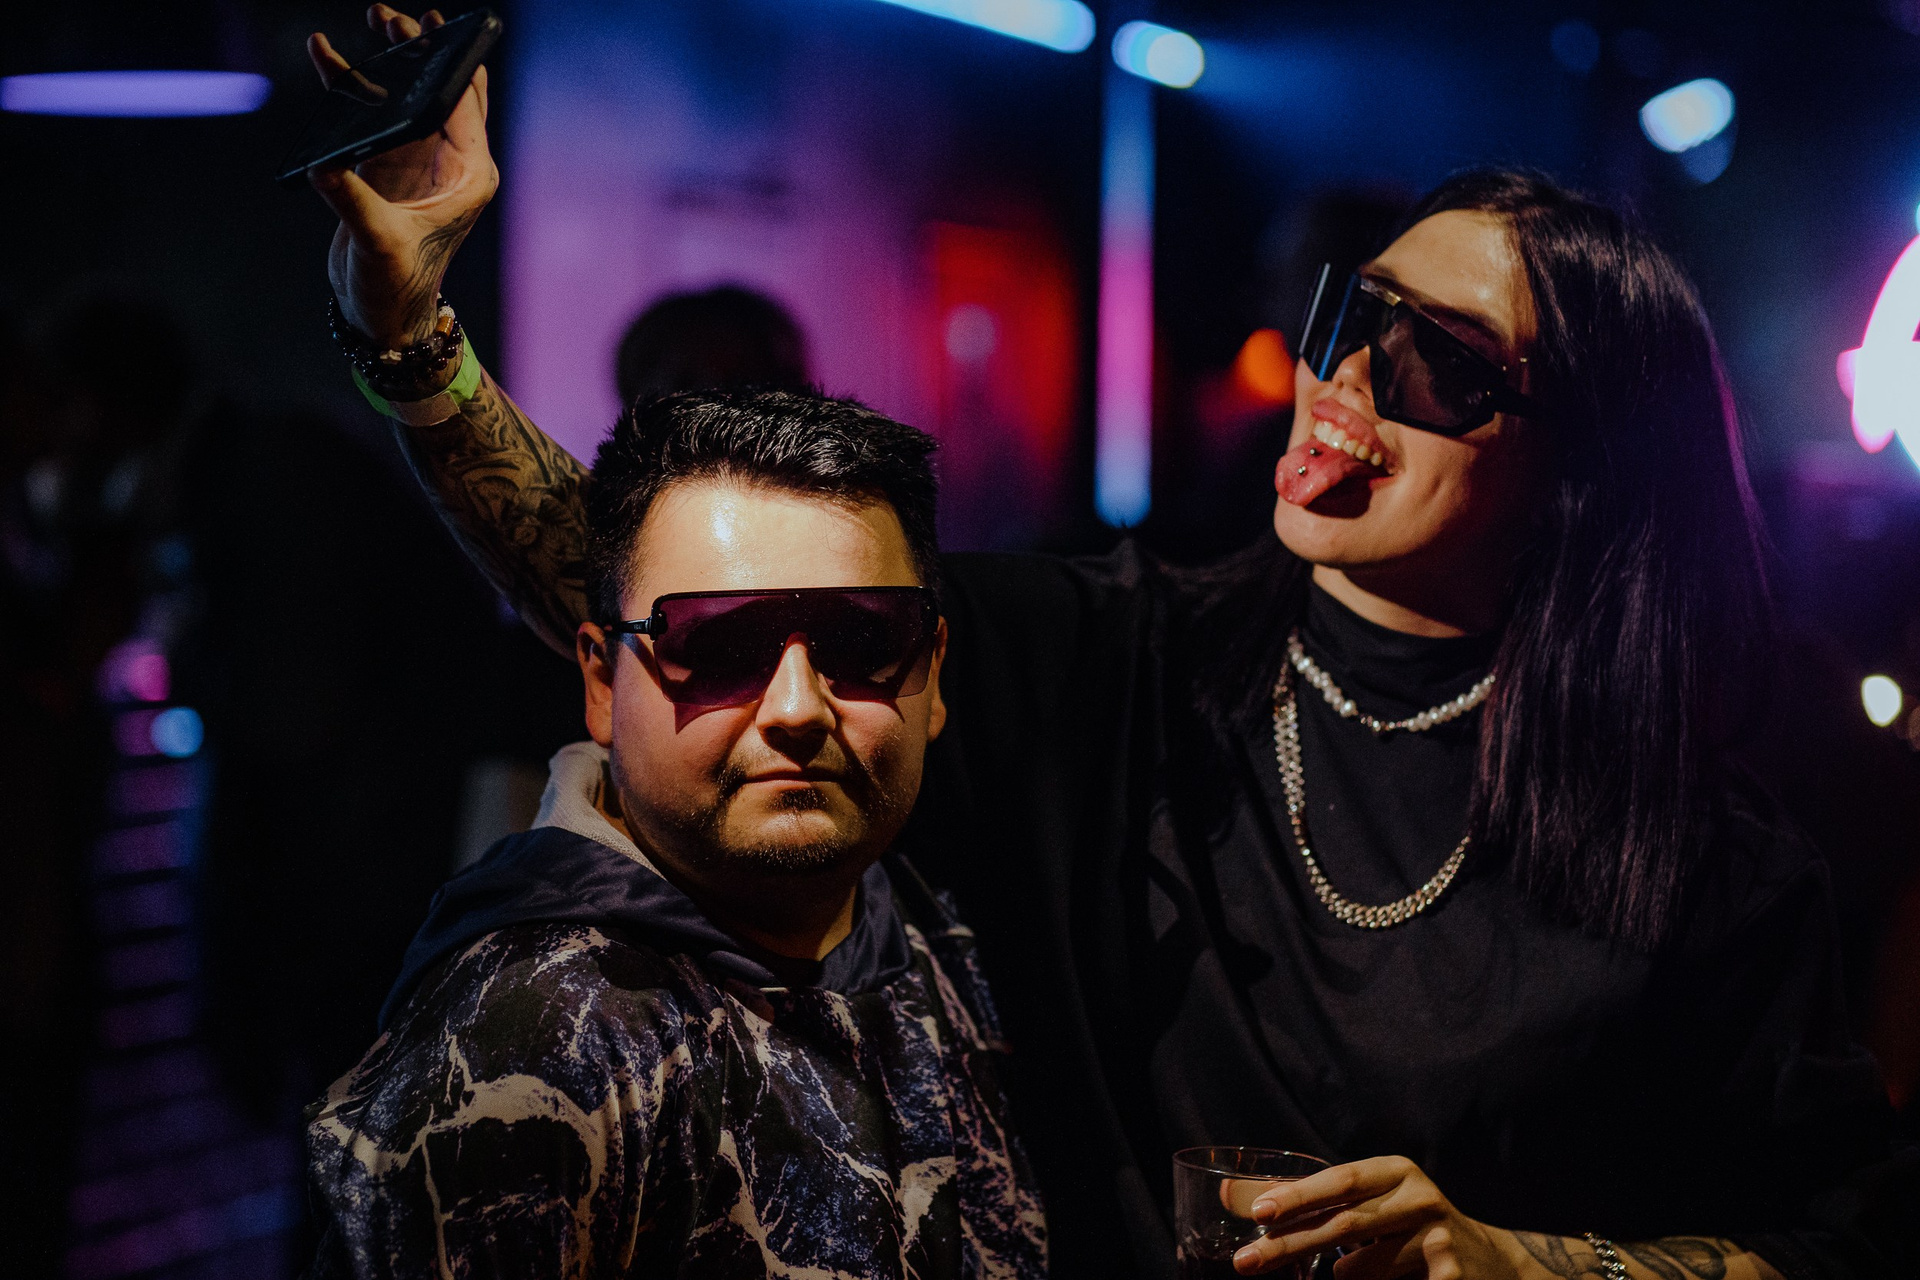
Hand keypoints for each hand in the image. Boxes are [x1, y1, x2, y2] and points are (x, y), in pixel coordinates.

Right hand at [305, 5, 498, 346]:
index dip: (448, 60)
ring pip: (407, 96)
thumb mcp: (378, 243)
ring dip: (386, 62)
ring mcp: (420, 162)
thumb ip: (353, 202)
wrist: (381, 313)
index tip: (433, 24)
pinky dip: (354, 88)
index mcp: (469, 175)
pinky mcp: (389, 166)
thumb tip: (325, 167)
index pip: (463, 104)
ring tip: (369, 21)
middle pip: (439, 90)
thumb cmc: (395, 286)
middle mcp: (451, 163)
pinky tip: (329, 59)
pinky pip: (374, 114)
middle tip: (388, 16)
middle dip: (417, 50)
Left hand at [1234, 1156, 1522, 1279]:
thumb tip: (1229, 1195)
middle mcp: (1420, 1199)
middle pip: (1345, 1226)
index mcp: (1396, 1172)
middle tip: (1246, 1261)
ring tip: (1342, 1271)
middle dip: (1290, 1245)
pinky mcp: (1448, 1277)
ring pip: (1360, 1269)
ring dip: (1341, 1275)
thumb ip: (1307, 1200)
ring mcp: (1437, 1241)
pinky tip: (1372, 1278)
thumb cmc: (1410, 1228)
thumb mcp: (1368, 1203)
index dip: (1300, 1195)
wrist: (1493, 1264)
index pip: (1341, 1181)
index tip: (1260, 1213)